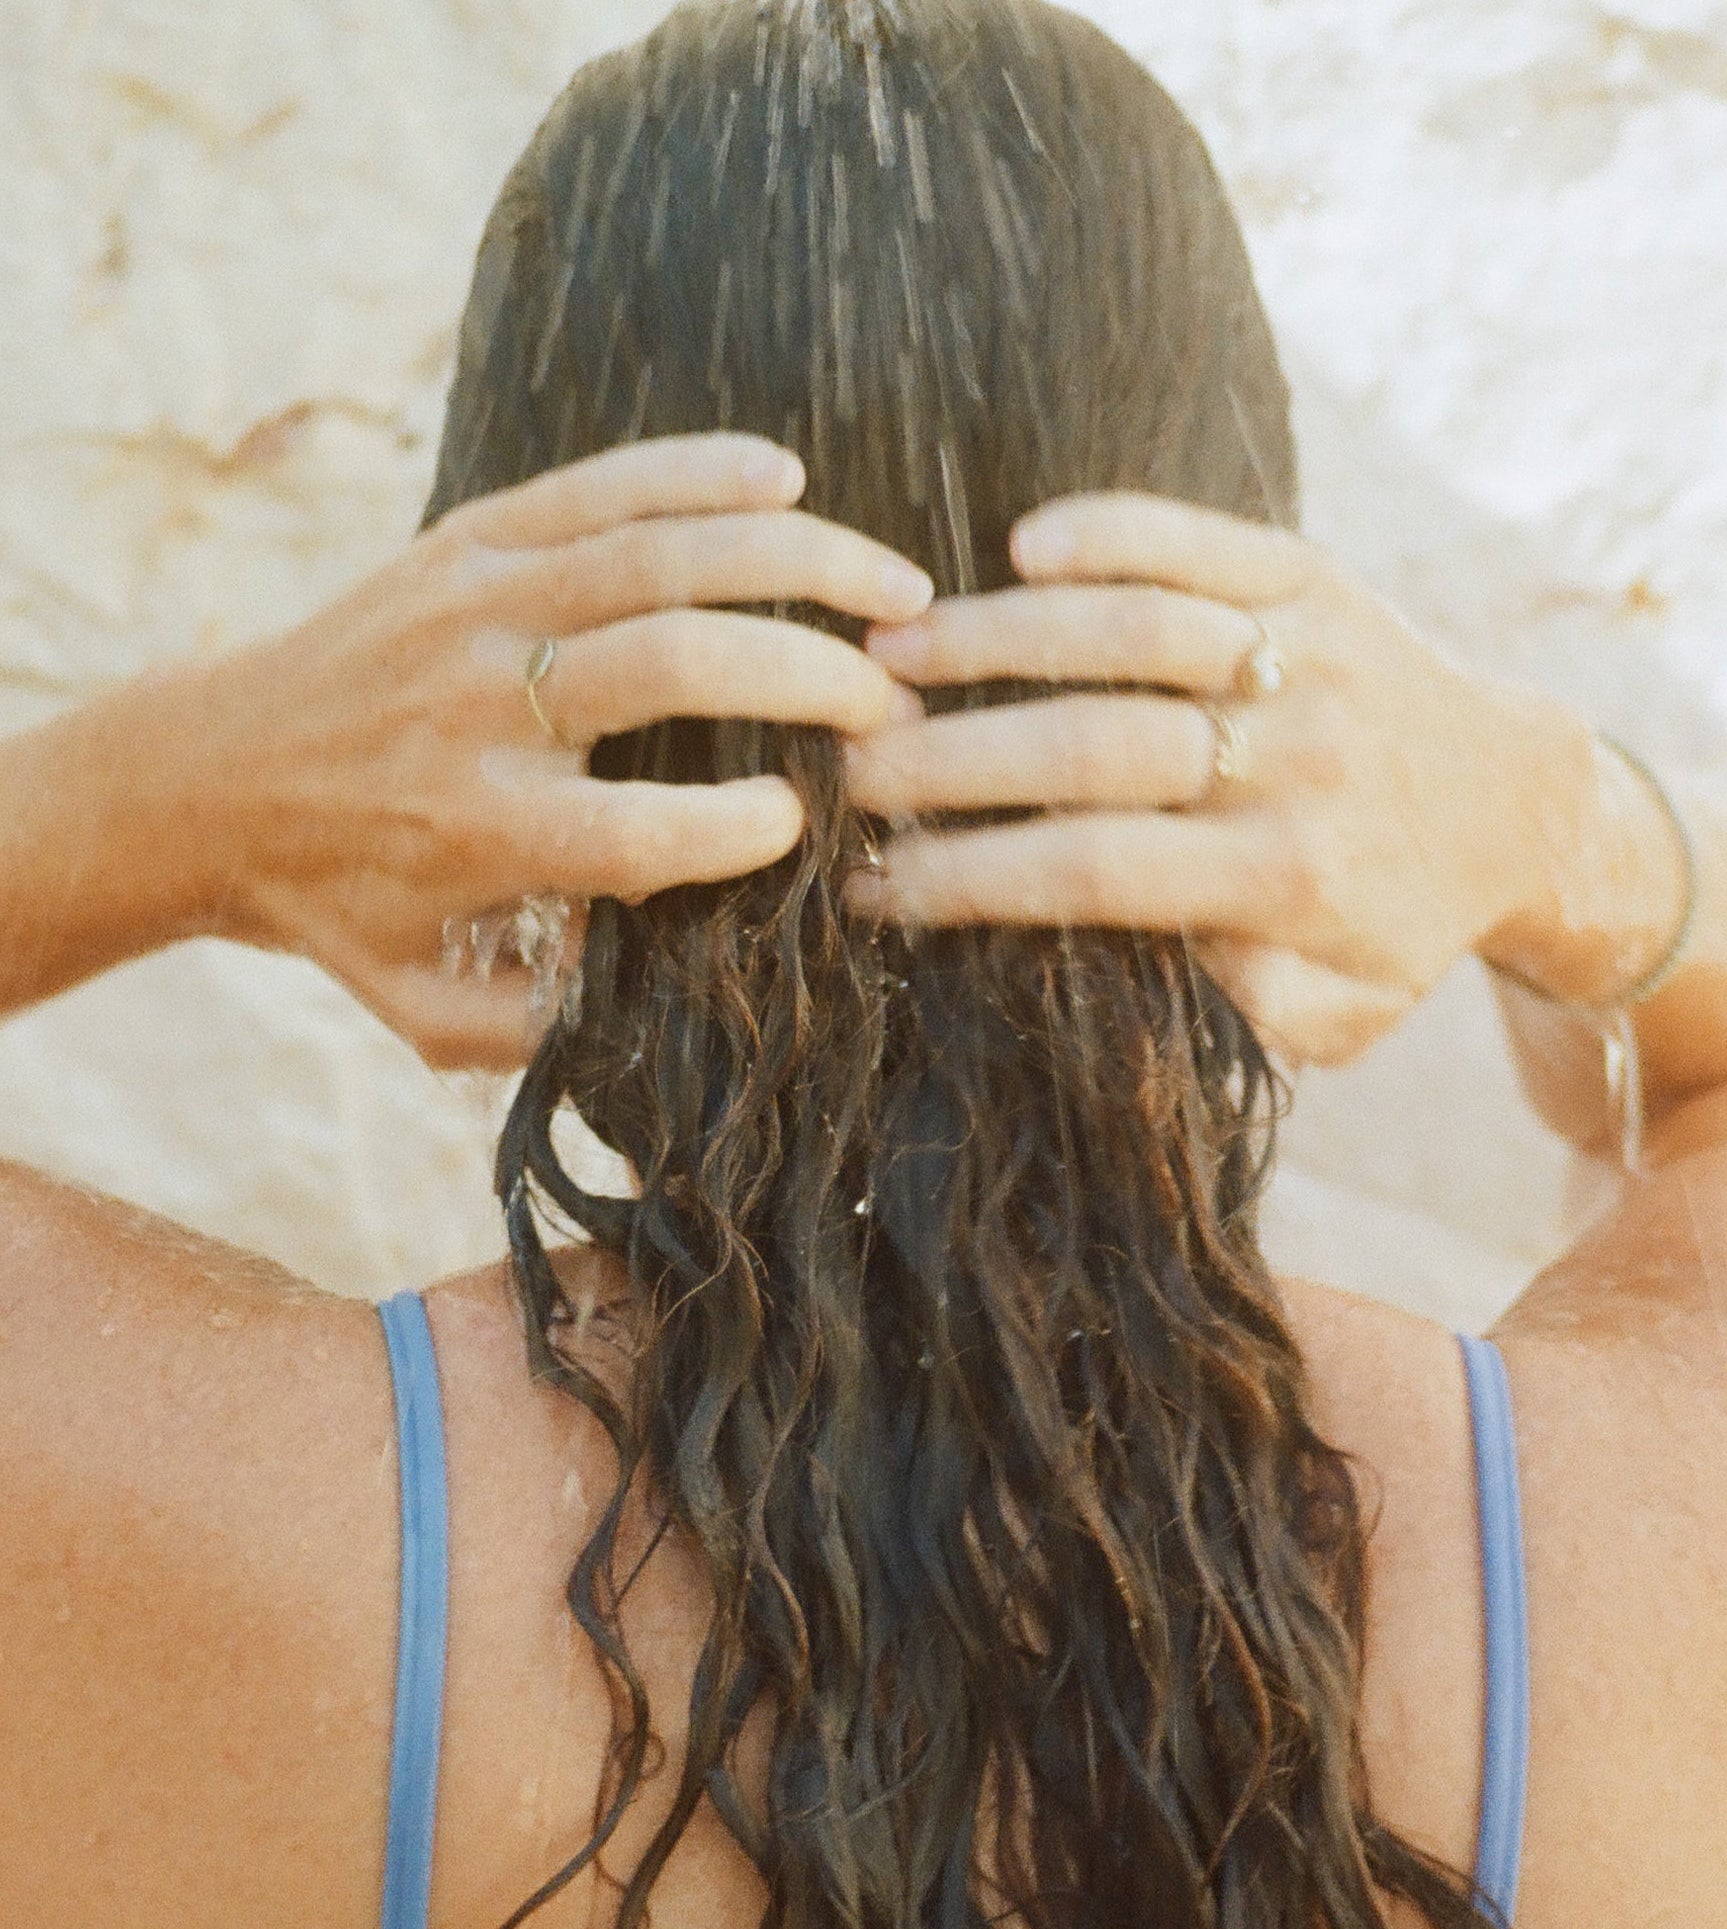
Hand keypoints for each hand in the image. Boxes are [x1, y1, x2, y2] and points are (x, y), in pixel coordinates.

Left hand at [200, 434, 931, 1067]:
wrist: (199, 782)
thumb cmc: (335, 907)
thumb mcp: (424, 1009)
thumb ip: (546, 1028)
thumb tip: (674, 1008)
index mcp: (479, 831)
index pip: (645, 832)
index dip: (743, 828)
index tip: (805, 822)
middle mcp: (476, 709)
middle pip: (673, 664)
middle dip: (810, 674)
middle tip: (894, 697)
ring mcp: (469, 607)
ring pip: (657, 554)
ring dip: (796, 560)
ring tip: (896, 584)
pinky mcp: (460, 543)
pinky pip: (596, 487)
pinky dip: (696, 471)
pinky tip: (782, 477)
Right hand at [857, 494, 1586, 1066]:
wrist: (1521, 805)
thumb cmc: (1396, 925)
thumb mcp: (1335, 1015)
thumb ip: (1240, 1015)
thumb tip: (1127, 967)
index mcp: (1284, 878)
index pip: (1089, 871)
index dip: (965, 876)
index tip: (868, 884)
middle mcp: (1296, 758)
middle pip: (1089, 746)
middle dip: (948, 757)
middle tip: (846, 763)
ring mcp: (1306, 654)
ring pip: (1132, 632)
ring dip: (996, 635)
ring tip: (888, 650)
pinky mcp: (1315, 578)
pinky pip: (1201, 539)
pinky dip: (1109, 531)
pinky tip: (1021, 545)